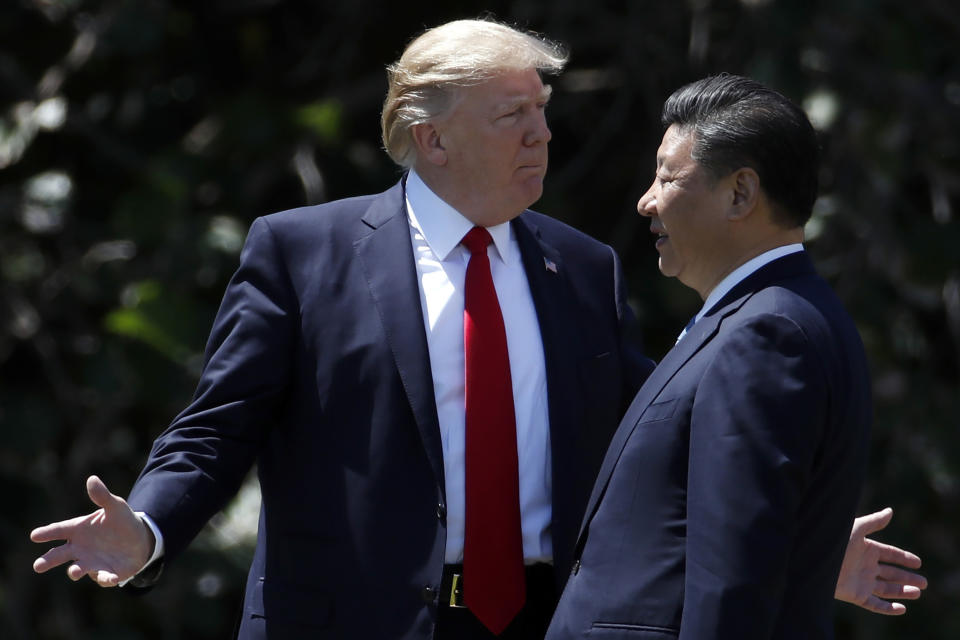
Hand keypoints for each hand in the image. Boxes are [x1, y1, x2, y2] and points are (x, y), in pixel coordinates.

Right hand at [31, 475, 152, 586]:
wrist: (140, 539)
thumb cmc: (121, 521)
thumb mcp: (115, 506)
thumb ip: (102, 496)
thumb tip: (92, 479)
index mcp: (79, 530)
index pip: (59, 530)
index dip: (47, 533)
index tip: (34, 535)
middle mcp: (80, 548)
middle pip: (59, 555)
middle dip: (48, 560)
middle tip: (38, 565)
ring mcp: (92, 562)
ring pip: (79, 569)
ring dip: (76, 571)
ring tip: (74, 572)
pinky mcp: (108, 573)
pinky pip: (104, 578)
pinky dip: (106, 579)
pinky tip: (111, 578)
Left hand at [835, 507, 927, 614]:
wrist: (813, 559)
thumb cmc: (833, 541)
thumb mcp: (855, 529)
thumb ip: (874, 521)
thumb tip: (890, 511)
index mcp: (865, 548)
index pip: (889, 554)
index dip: (904, 558)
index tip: (918, 562)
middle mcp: (864, 565)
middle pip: (890, 573)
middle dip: (907, 578)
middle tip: (925, 583)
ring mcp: (860, 581)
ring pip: (885, 589)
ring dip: (902, 591)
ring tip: (918, 592)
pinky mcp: (854, 595)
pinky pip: (874, 604)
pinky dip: (887, 608)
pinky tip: (902, 608)